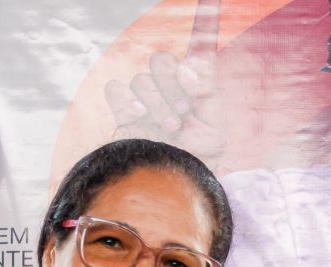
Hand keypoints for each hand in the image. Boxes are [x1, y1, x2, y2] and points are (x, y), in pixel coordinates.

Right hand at [104, 0, 225, 164]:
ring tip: (170, 127)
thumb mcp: (214, 120)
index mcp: (195, 81)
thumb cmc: (198, 156)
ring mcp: (145, 97)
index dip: (205, 16)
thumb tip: (187, 69)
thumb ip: (205, 87)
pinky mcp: (124, 112)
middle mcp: (168, 84)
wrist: (173, 185)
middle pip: (161, 61)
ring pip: (142, 79)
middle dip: (173, 86)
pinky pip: (116, 88)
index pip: (199, 42)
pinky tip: (140, 117)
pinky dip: (128, 101)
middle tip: (183, 112)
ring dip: (157, 104)